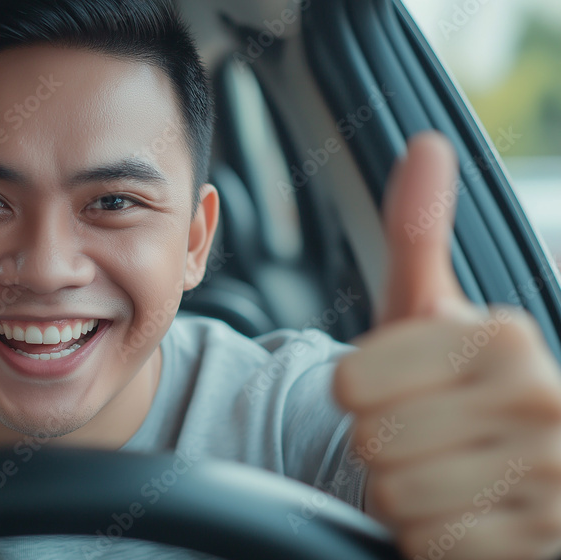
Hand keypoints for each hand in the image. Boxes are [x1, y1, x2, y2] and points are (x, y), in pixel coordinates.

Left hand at [334, 132, 560, 559]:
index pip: (351, 382)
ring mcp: (554, 480)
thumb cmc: (448, 389)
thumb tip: (424, 144)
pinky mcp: (539, 544)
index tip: (398, 392)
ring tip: (439, 476)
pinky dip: (428, 538)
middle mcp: (545, 402)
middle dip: (379, 446)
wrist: (506, 477)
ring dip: (401, 495)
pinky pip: (431, 545)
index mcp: (507, 336)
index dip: (355, 395)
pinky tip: (460, 517)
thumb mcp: (429, 312)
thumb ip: (419, 235)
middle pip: (372, 440)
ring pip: (397, 497)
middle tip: (420, 439)